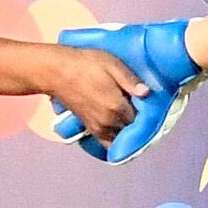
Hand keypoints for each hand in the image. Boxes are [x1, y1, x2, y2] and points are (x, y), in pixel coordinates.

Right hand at [44, 21, 183, 157]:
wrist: (55, 72)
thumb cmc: (85, 63)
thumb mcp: (111, 64)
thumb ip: (130, 80)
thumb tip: (147, 93)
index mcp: (116, 106)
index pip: (143, 118)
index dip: (149, 111)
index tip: (152, 103)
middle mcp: (109, 121)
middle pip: (134, 130)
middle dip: (141, 122)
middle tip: (145, 109)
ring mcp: (98, 128)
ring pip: (123, 138)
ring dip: (130, 131)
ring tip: (134, 118)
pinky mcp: (90, 129)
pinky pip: (109, 143)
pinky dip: (117, 140)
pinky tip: (121, 129)